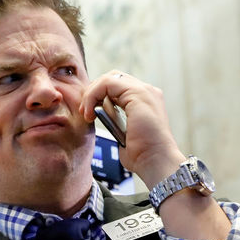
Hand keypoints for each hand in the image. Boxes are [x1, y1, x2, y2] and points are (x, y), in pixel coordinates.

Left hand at [78, 70, 184, 188]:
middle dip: (93, 93)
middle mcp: (146, 92)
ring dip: (91, 94)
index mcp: (144, 100)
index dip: (98, 96)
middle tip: (84, 112)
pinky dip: (93, 95)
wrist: (155, 161)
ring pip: (109, 78)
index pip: (116, 87)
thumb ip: (114, 119)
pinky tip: (90, 112)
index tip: (88, 115)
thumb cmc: (142, 154)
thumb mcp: (122, 133)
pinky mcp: (137, 94)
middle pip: (112, 78)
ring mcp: (144, 91)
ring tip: (86, 113)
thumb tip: (100, 112)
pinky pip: (107, 83)